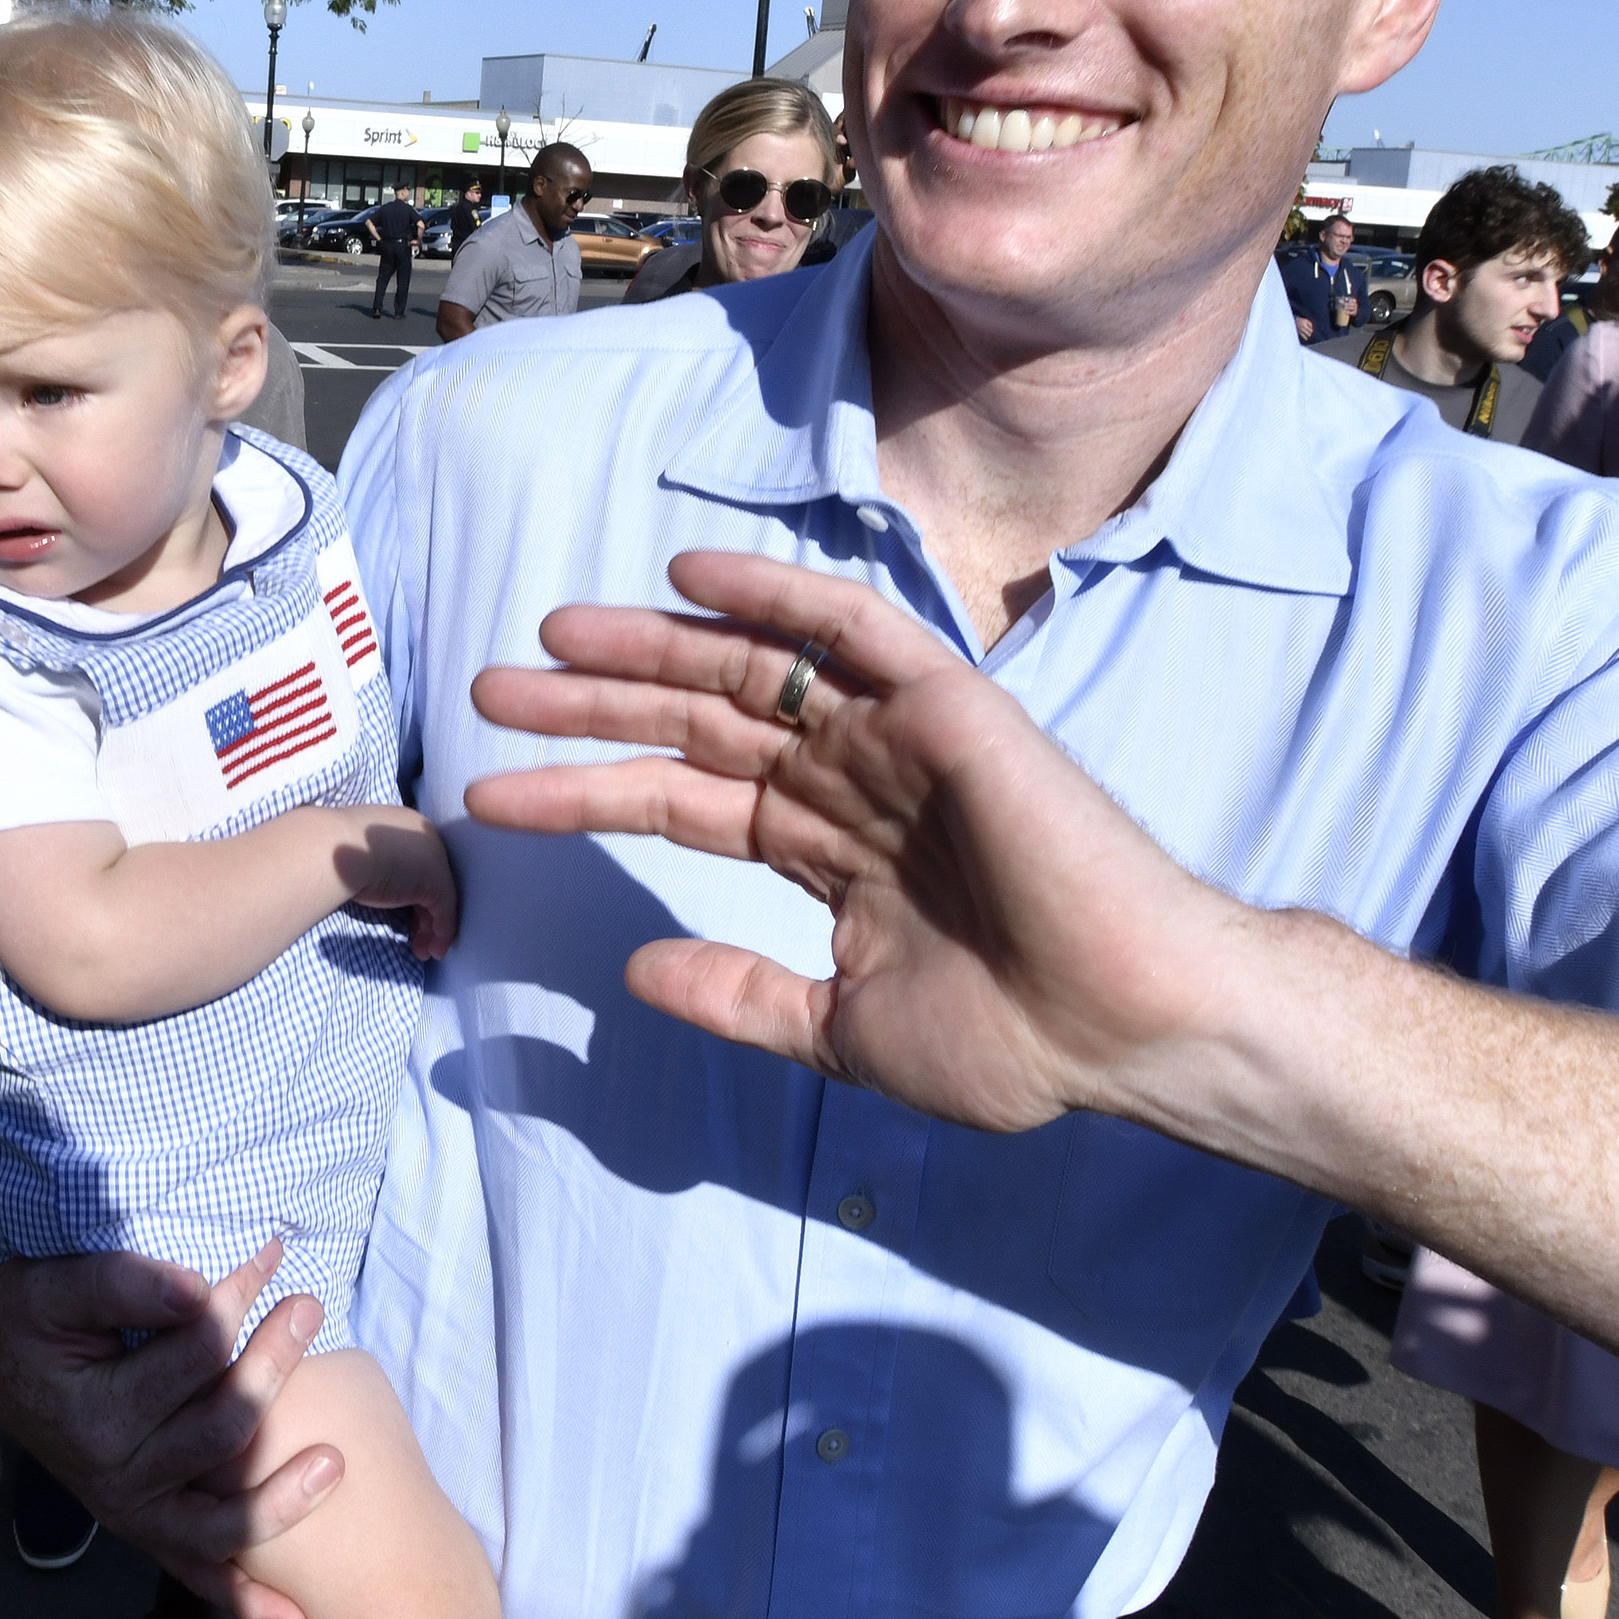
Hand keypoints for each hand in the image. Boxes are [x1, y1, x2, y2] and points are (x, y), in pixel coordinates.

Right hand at [0, 1241, 341, 1618]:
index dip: (237, 1302)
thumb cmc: (30, 1312)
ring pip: (226, 1517)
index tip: (270, 1255)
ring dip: (285, 1495)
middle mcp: (113, 1480)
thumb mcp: (56, 1283)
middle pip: (224, 1428)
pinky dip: (243, 1598)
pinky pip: (199, 1573)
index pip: (194, 1357)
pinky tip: (293, 1615)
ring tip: (338, 1460)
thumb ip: (120, 1282)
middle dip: (275, 1362)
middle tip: (311, 1307)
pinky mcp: (146, 1528)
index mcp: (93, 1419)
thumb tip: (194, 1291)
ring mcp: (133, 1513)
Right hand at [337, 808, 459, 957]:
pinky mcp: (436, 880)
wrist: (332, 851)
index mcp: (404, 824)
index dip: (413, 896)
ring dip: (433, 929)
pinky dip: (442, 934)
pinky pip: (445, 912)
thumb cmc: (334, 853)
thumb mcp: (358, 855)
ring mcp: (434, 857)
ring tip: (424, 952)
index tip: (404, 919)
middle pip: (431, 881)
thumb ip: (372, 865)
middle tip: (417, 939)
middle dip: (425, 915)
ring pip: (441, 899)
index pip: (416, 865)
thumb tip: (372, 883)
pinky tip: (434, 952)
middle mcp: (424, 836)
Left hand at [464, 550, 1264, 1135]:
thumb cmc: (1017, 1041)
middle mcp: (852, 780)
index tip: (491, 794)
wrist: (1129, 1025)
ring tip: (549, 636)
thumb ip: (744, 996)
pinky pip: (849, 628)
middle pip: (696, 722)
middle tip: (489, 689)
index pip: (683, 803)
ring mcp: (896, 736)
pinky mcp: (946, 704)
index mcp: (829, 852)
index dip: (587, 792)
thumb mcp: (845, 1033)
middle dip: (592, 705)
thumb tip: (638, 977)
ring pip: (750, 669)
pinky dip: (773, 593)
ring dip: (649, 645)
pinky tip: (687, 577)